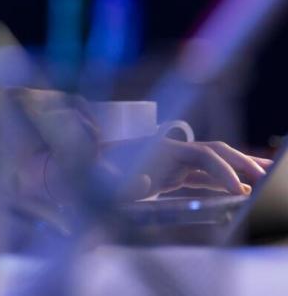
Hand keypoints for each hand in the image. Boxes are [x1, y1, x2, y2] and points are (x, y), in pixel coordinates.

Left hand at [94, 136, 272, 199]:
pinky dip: (222, 183)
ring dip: (238, 170)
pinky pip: (202, 178)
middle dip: (241, 163)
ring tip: (264, 179)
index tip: (237, 190)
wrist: (77, 169)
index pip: (200, 155)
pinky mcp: (169, 175)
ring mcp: (171, 163)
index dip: (221, 170)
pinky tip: (238, 193)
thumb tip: (146, 183)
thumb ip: (122, 183)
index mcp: (158, 150)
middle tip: (267, 178)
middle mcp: (169, 152)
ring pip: (212, 163)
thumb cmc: (90, 174)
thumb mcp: (102, 180)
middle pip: (213, 152)